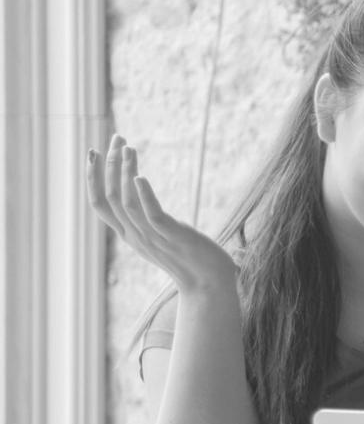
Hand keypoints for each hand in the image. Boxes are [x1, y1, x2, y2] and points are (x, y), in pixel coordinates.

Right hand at [86, 134, 238, 294]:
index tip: (94, 150)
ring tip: (130, 147)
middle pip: (110, 196)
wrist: (211, 286)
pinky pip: (152, 216)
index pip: (99, 204)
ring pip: (126, 202)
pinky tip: (140, 177)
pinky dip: (143, 195)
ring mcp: (153, 238)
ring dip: (125, 171)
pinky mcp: (174, 238)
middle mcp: (136, 236)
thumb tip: (140, 195)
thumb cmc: (190, 260)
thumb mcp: (159, 238)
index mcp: (130, 235)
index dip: (92, 177)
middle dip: (110, 164)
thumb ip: (147, 220)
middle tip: (117, 137)